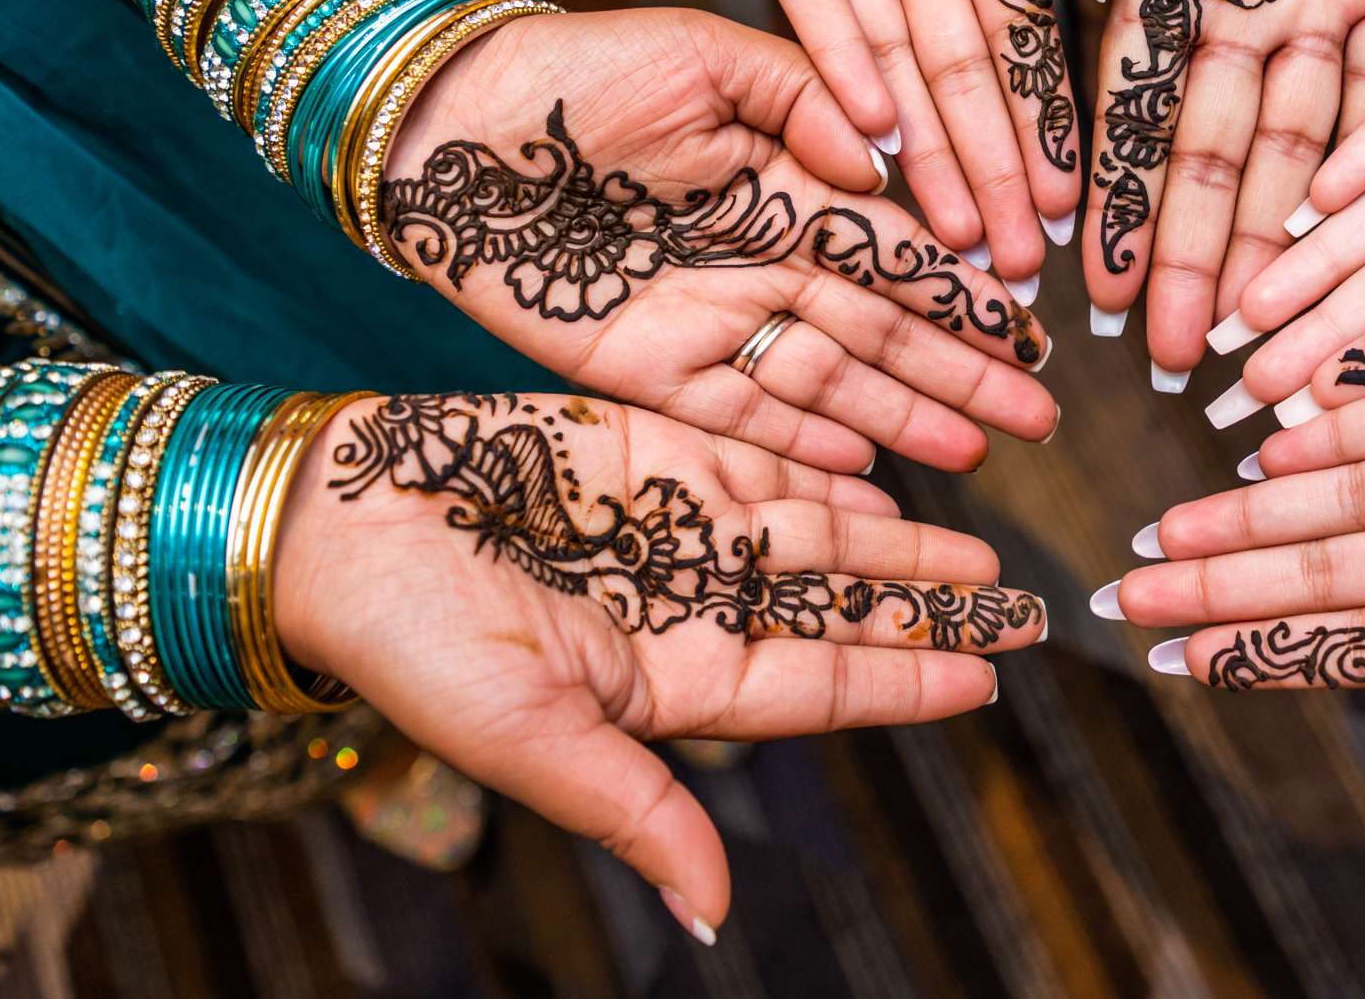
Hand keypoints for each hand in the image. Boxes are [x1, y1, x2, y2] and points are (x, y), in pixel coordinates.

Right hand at [277, 391, 1044, 934]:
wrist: (337, 518)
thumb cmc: (415, 640)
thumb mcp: (529, 740)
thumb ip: (633, 811)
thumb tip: (713, 916)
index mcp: (671, 683)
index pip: (820, 687)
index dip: (906, 683)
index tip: (993, 677)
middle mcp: (691, 604)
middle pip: (841, 612)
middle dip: (933, 613)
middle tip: (1028, 605)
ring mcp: (678, 524)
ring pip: (823, 535)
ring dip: (904, 544)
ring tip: (982, 552)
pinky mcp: (653, 448)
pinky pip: (766, 459)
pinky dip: (833, 467)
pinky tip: (895, 477)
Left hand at [381, 10, 1056, 472]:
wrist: (449, 124)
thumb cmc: (574, 71)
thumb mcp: (704, 54)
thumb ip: (803, 99)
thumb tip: (883, 165)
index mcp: (786, 183)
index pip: (897, 247)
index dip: (962, 289)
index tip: (1031, 325)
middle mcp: (764, 260)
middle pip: (882, 328)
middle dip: (961, 371)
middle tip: (1038, 412)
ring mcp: (710, 318)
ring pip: (827, 380)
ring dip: (902, 417)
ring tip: (977, 450)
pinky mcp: (647, 367)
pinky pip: (738, 413)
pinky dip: (799, 442)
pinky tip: (865, 466)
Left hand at [667, 0, 1167, 285]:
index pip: (1028, 18)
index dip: (1054, 105)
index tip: (1088, 190)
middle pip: (965, 68)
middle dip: (997, 167)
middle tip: (1029, 268)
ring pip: (893, 56)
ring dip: (927, 146)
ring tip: (961, 238)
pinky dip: (841, 61)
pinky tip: (875, 134)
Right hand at [1014, 0, 1364, 385]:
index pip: (1123, 110)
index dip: (1110, 203)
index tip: (1088, 288)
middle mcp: (1235, 8)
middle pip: (1209, 155)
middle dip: (1192, 260)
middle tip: (1177, 361)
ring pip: (1297, 145)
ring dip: (1279, 240)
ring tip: (1261, 332)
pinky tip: (1355, 239)